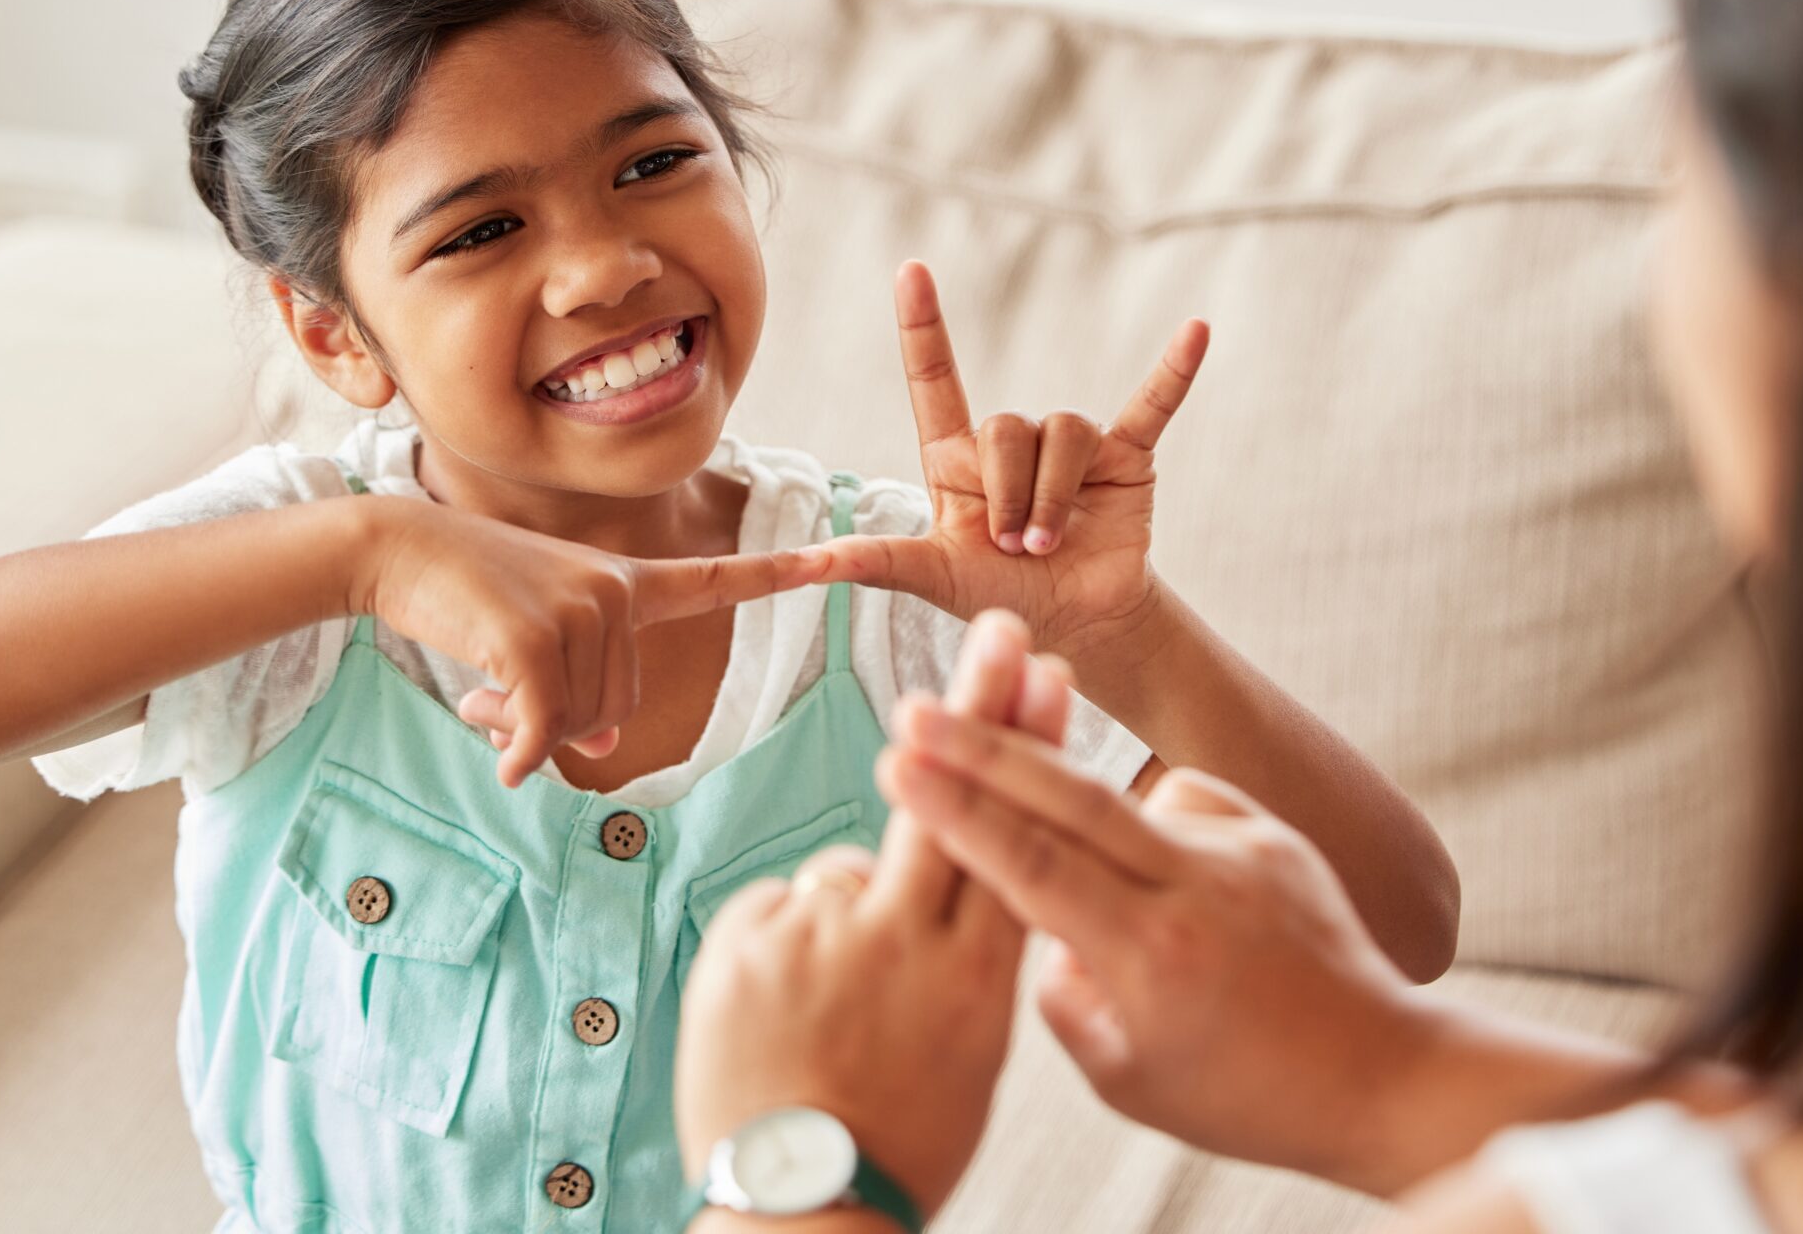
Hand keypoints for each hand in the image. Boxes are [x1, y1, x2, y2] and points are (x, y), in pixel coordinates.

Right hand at [357, 499, 828, 787]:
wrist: (397, 549)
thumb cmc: (467, 594)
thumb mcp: (538, 637)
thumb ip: (582, 684)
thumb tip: (602, 747)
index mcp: (626, 582)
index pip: (715, 579)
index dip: (781, 574)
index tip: (841, 559)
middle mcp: (615, 591)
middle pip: (619, 709)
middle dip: (560, 724)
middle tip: (500, 701)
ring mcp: (578, 611)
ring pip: (582, 726)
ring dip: (527, 733)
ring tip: (482, 695)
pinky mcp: (533, 639)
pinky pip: (542, 730)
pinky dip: (516, 753)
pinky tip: (495, 753)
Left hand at [676, 612, 1047, 1217]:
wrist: (802, 1210)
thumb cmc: (899, 1140)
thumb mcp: (972, 1056)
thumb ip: (975, 962)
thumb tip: (975, 890)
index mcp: (982, 976)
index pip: (1019, 835)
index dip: (1034, 749)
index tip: (1049, 676)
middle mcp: (913, 941)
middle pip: (953, 799)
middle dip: (978, 707)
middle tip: (997, 627)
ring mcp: (828, 934)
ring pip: (852, 870)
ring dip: (846, 922)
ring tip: (832, 1018)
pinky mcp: (754, 940)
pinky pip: (784, 906)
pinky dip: (786, 944)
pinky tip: (784, 1014)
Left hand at [817, 261, 1207, 656]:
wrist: (1075, 624)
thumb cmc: (1000, 595)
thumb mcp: (934, 579)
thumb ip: (878, 562)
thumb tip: (807, 564)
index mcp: (957, 459)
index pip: (935, 380)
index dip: (923, 326)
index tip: (910, 270)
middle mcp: (1014, 441)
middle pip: (1007, 426)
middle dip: (1009, 492)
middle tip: (1012, 545)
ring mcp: (1073, 446)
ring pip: (1062, 432)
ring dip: (1053, 495)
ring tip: (1049, 544)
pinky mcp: (1128, 458)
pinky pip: (1152, 405)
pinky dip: (1174, 372)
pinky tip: (1197, 334)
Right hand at [876, 629, 1432, 1188]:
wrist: (1380, 1074)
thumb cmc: (1245, 1096)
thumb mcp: (1126, 1077)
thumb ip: (1061, 993)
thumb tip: (1031, 921)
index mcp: (1153, 956)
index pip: (1031, 866)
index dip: (958, 811)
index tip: (899, 764)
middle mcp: (1198, 889)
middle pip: (1070, 796)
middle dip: (984, 746)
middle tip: (920, 707)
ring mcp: (1243, 850)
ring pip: (1125, 799)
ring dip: (1069, 799)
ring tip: (1067, 852)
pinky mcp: (1275, 834)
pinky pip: (1182, 804)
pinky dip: (1150, 829)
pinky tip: (1160, 875)